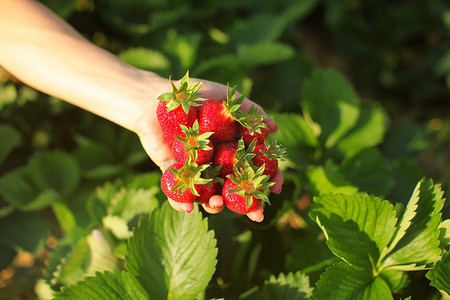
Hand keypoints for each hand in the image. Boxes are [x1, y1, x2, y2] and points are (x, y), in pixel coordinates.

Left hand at [137, 75, 282, 221]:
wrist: (158, 95)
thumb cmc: (194, 93)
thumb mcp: (226, 99)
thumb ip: (251, 112)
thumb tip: (275, 128)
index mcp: (232, 148)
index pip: (254, 167)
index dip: (267, 179)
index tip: (276, 189)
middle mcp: (216, 163)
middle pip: (235, 188)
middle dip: (248, 205)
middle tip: (257, 215)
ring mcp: (195, 170)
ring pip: (209, 195)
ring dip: (215, 206)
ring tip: (219, 204)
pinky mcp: (173, 173)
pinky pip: (178, 192)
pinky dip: (181, 202)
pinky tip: (188, 207)